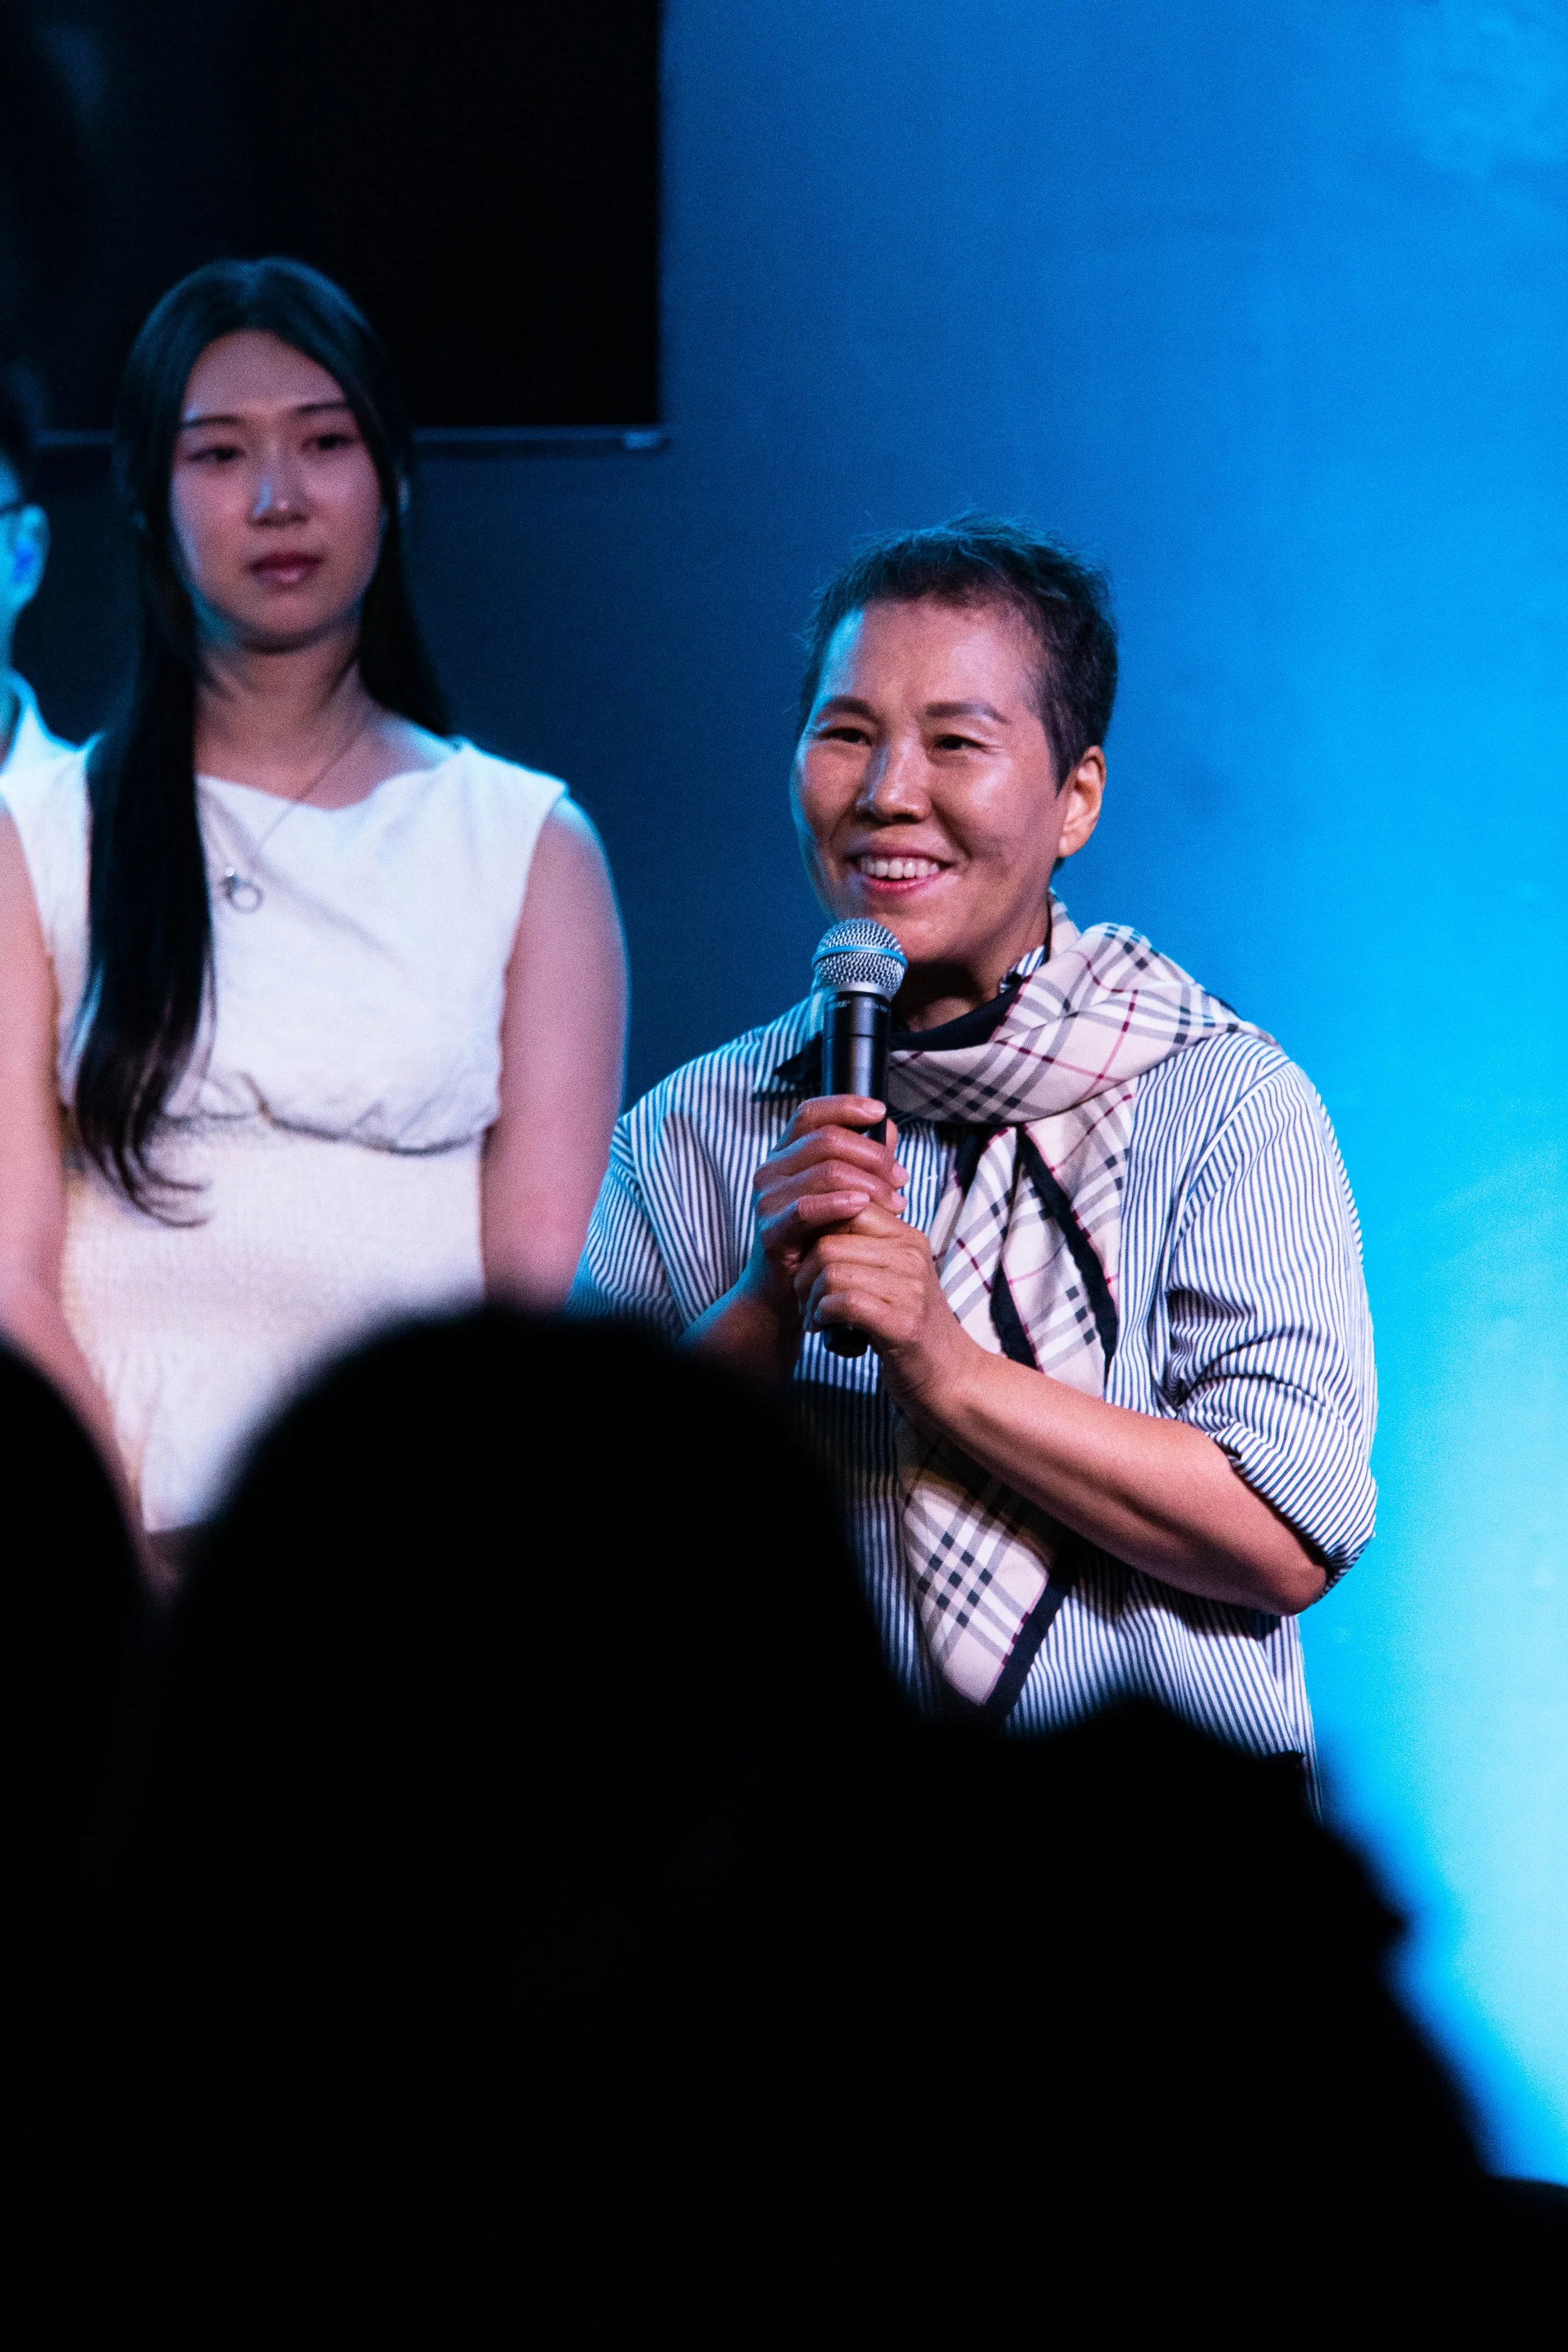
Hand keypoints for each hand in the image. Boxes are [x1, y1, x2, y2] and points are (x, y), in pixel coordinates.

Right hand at [737, 1096, 906, 1349]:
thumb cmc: (818, 1238)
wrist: (785, 1292)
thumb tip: (889, 1129)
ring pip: (823, 1171)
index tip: (880, 1112)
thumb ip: (863, 1161)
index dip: (846, 1106)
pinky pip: (807, 1208)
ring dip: (867, 1183)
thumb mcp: (843, 1194)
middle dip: (872, 1155)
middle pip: (826, 1140)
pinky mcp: (771, 1231)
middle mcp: (772, 1171)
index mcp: (787, 1155)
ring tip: (895, 1201)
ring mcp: (768, 1200)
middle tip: (901, 1178)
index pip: (812, 1113)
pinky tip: (864, 1207)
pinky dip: (839, 1203)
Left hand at [793, 1198, 977, 1421]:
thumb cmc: (907, 1325)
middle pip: (829, 1242)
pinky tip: (823, 1328)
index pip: (847, 1206)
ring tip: (813, 1316)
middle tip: (803, 1298)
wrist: (950, 1374)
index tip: (809, 1264)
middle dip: (803, 1273)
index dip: (815, 1233)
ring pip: (832, 1272)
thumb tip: (812, 1227)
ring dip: (809, 1299)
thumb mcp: (891, 1277)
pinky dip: (822, 1316)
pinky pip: (845, 1304)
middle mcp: (911, 1256)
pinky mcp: (903, 1324)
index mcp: (907, 1237)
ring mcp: (910, 1289)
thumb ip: (863, 1250)